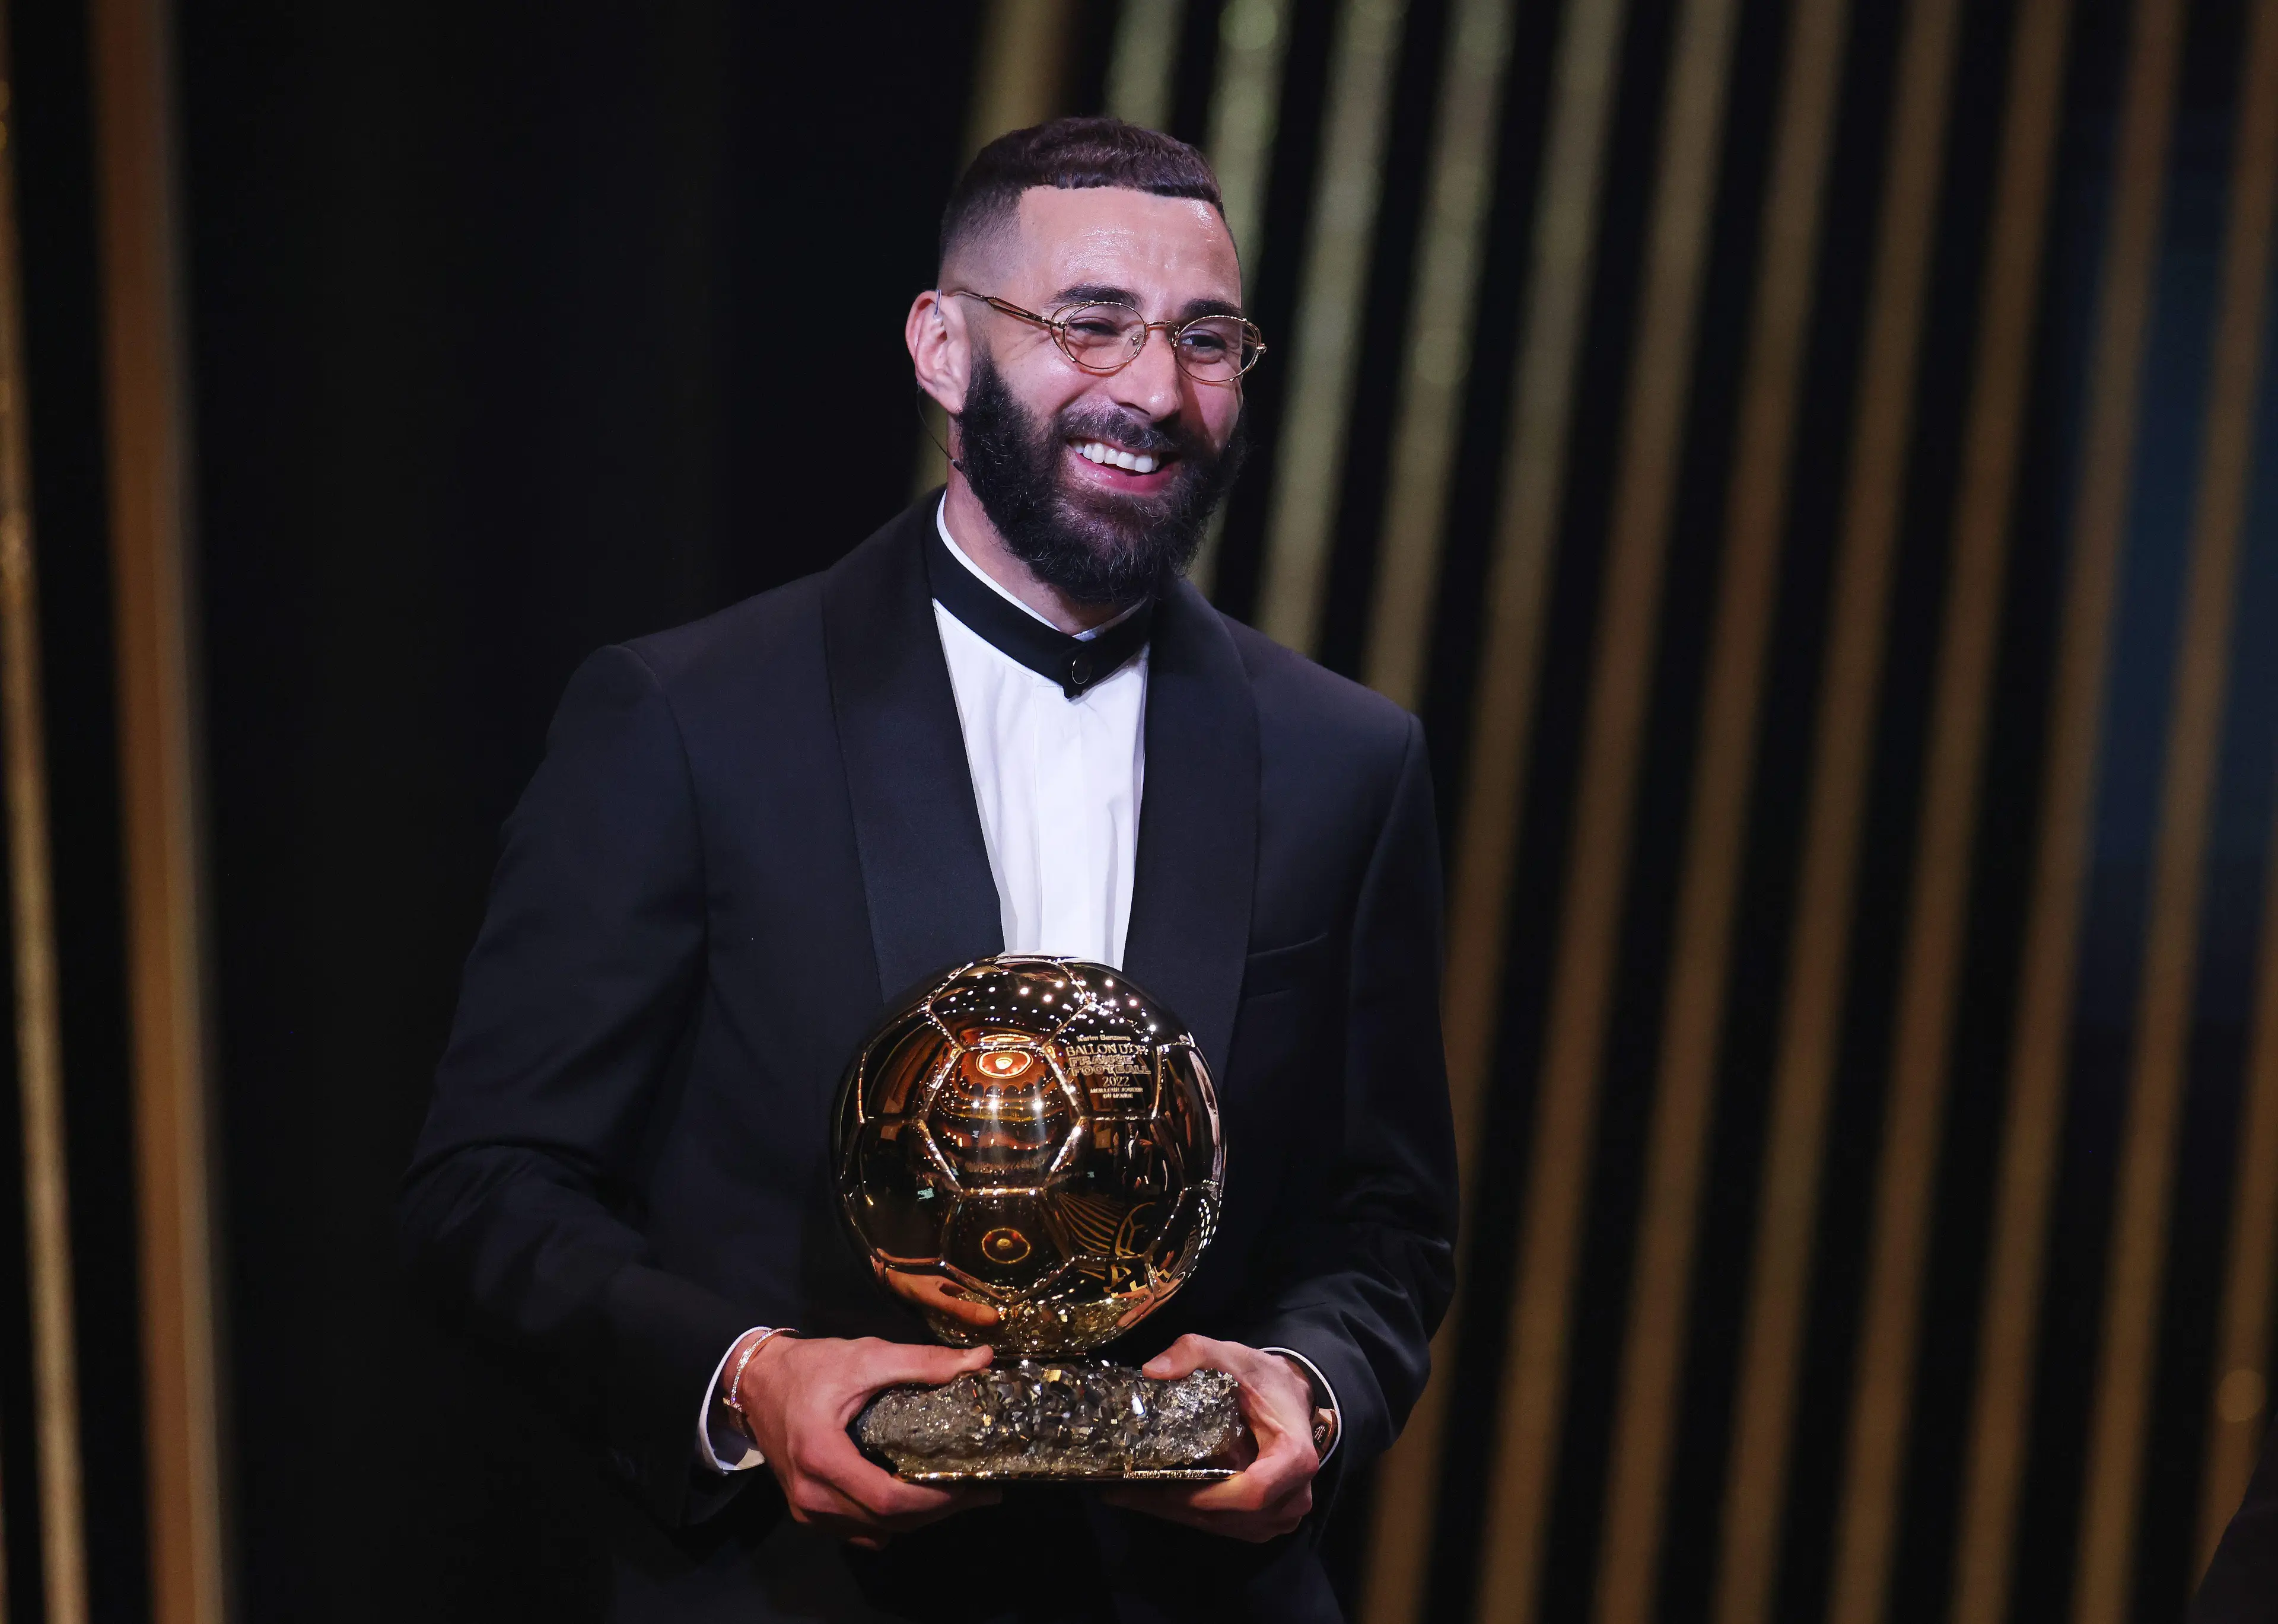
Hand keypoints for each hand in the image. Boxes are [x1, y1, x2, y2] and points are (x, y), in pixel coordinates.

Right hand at [734, 1334, 998, 1547]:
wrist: (757, 1381)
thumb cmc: (811, 1367)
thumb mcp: (867, 1355)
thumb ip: (923, 1361)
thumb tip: (982, 1359)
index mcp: (822, 1458)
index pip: (889, 1499)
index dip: (937, 1499)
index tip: (976, 1484)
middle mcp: (811, 1495)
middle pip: (887, 1522)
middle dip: (939, 1511)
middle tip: (980, 1491)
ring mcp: (806, 1509)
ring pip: (875, 1531)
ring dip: (917, 1519)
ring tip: (956, 1494)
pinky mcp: (806, 1511)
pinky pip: (856, 1530)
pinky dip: (890, 1522)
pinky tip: (914, 1499)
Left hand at [1100, 1335, 1320, 1542]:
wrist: (1290, 1396)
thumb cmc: (1263, 1379)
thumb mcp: (1232, 1355)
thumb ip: (1194, 1352)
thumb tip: (1152, 1371)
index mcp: (1293, 1457)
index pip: (1253, 1492)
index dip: (1207, 1495)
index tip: (1165, 1487)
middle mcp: (1295, 1495)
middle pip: (1230, 1516)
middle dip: (1175, 1507)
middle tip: (1124, 1492)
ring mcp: (1284, 1515)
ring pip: (1225, 1527)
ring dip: (1177, 1515)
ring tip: (1129, 1496)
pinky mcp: (1269, 1522)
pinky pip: (1228, 1528)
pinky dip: (1191, 1516)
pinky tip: (1156, 1501)